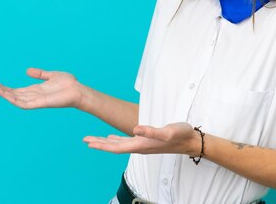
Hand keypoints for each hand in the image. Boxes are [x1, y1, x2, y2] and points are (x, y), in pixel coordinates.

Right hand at [0, 68, 82, 109]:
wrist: (78, 90)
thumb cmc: (68, 84)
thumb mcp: (51, 75)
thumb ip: (39, 74)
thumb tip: (26, 70)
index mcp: (34, 90)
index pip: (15, 90)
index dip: (4, 87)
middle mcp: (33, 96)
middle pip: (12, 94)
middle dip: (0, 89)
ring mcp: (35, 100)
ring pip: (15, 99)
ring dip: (3, 93)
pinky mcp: (39, 103)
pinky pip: (23, 103)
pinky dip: (13, 99)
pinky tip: (5, 94)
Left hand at [83, 122, 200, 155]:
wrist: (190, 141)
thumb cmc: (181, 135)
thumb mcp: (168, 131)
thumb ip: (152, 131)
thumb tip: (135, 129)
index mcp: (142, 144)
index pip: (117, 147)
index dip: (102, 145)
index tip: (89, 143)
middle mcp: (140, 146)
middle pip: (115, 147)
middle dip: (99, 143)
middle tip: (85, 140)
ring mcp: (142, 144)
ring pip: (119, 144)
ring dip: (105, 142)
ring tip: (93, 139)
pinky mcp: (146, 141)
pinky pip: (126, 141)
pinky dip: (116, 139)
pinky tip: (112, 137)